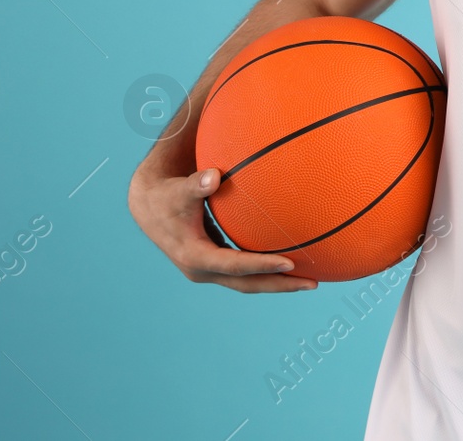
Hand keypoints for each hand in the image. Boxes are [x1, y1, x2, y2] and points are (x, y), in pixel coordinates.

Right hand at [128, 165, 317, 292]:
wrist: (149, 207)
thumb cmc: (168, 195)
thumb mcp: (179, 190)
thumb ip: (197, 185)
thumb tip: (213, 176)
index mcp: (195, 257)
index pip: (235, 265)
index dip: (262, 265)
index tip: (290, 263)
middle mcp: (203, 270)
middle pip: (247, 284)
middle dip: (279, 285)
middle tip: (313, 284)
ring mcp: (209, 270)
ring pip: (248, 282)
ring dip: (277, 282)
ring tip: (310, 280)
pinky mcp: (214, 264)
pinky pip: (245, 272)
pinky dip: (266, 270)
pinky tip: (290, 264)